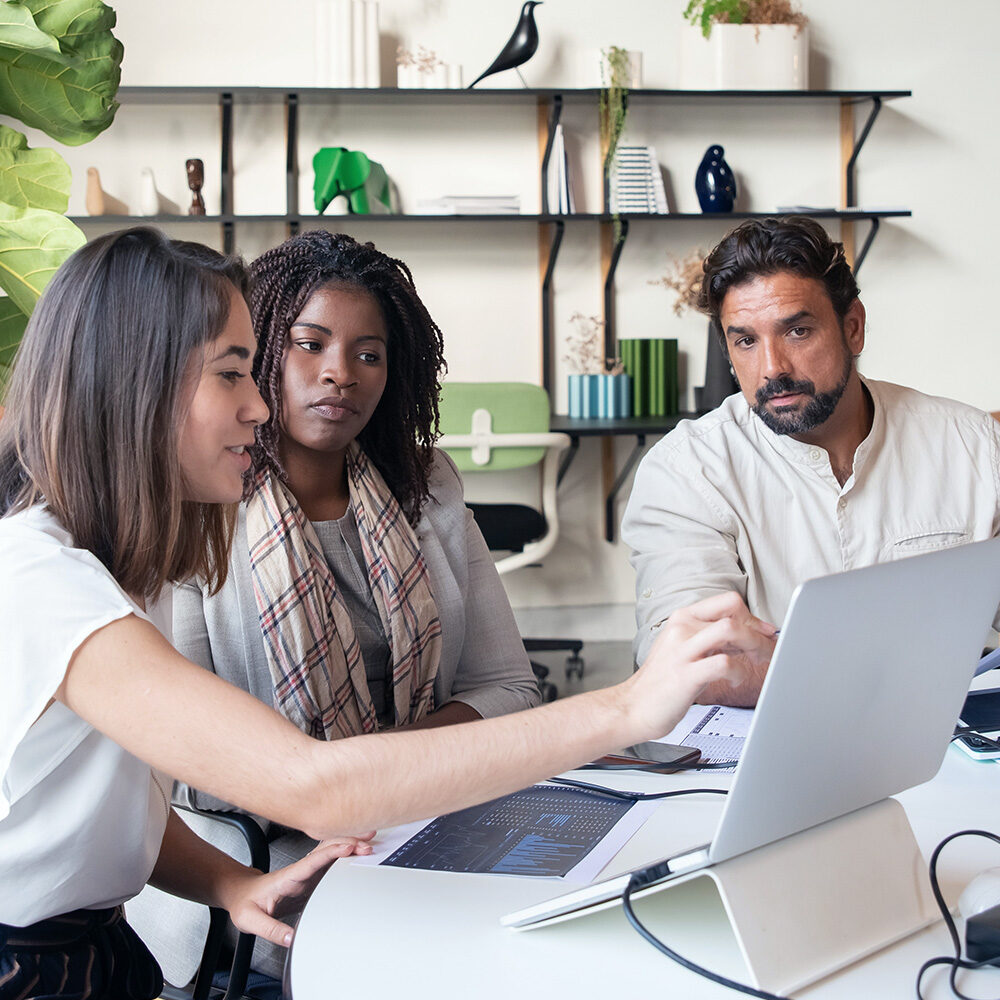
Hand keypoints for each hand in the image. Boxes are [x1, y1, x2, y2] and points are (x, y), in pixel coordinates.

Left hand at [225, 834, 374, 946]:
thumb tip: (292, 939)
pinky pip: (332, 859)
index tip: (349, 848)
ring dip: (350, 842)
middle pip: (327, 848)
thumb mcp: (251, 921)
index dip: (332, 852)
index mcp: (289, 876)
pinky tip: (357, 850)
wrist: (241, 894)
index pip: (313, 860)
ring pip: (331, 849)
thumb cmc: (246, 904)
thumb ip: (271, 930)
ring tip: (370, 840)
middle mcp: (301, 869)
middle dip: (349, 843)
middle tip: (368, 846)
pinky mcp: (312, 876)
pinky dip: (346, 851)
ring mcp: (307, 871)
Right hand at [626, 592, 777, 738]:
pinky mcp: (685, 674)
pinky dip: (739, 671)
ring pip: (730, 630)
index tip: (765, 633)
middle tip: (768, 651)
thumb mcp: (684, 648)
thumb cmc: (662, 681)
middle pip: (733, 614)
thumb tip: (749, 634)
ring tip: (757, 661)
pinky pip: (724, 663)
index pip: (727, 602)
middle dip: (760, 633)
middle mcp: (681, 628)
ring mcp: (682, 650)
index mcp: (682, 618)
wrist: (633, 707)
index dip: (753, 617)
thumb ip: (711, 638)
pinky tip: (736, 680)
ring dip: (754, 645)